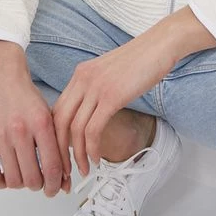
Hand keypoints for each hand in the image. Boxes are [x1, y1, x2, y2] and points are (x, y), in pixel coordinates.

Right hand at [0, 68, 71, 196]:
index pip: (52, 167)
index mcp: (42, 124)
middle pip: (33, 179)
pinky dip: (3, 183)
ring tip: (26, 176)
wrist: (3, 77)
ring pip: (14, 180)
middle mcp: (20, 131)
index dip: (56, 184)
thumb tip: (64, 179)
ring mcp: (0, 136)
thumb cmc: (27, 98)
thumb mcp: (50, 117)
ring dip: (22, 184)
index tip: (56, 188)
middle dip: (41, 186)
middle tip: (42, 183)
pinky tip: (9, 174)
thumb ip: (58, 146)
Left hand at [51, 36, 176, 176]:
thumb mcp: (110, 73)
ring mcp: (96, 87)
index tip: (61, 154)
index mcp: (80, 74)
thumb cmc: (141, 60)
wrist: (160, 45)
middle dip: (59, 150)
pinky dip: (92, 148)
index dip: (55, 136)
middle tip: (66, 169)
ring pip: (74, 129)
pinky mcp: (112, 96)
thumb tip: (93, 114)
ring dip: (77, 155)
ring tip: (83, 170)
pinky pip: (93, 129)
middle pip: (58, 121)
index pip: (56, 110)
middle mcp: (82, 79)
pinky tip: (96, 158)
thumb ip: (97, 89)